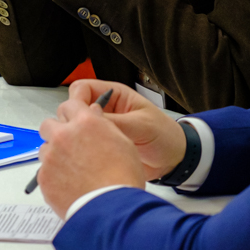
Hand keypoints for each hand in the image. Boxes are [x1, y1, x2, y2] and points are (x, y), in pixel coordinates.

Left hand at [38, 92, 145, 217]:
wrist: (111, 209)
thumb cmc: (122, 178)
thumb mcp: (122, 141)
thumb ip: (103, 124)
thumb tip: (93, 114)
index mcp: (85, 122)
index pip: (69, 105)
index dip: (72, 113)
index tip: (73, 120)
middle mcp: (64, 135)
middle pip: (49, 124)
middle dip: (57, 131)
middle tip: (69, 144)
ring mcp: (51, 156)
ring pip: (44, 148)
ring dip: (54, 154)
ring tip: (71, 169)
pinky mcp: (44, 177)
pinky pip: (43, 170)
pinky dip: (53, 175)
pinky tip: (68, 183)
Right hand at [67, 80, 187, 180]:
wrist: (175, 160)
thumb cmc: (165, 137)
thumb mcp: (141, 126)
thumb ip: (115, 122)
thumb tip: (87, 120)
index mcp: (114, 96)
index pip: (82, 89)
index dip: (77, 100)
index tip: (78, 116)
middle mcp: (105, 110)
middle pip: (74, 108)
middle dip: (74, 120)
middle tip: (82, 136)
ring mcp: (102, 128)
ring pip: (76, 127)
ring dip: (77, 137)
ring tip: (85, 150)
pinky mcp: (101, 146)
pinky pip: (83, 145)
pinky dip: (81, 151)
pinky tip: (86, 159)